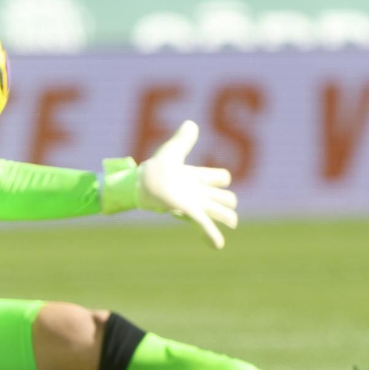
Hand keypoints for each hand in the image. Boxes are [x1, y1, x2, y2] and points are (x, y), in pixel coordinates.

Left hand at [137, 121, 238, 249]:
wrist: (140, 185)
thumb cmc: (153, 170)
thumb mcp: (171, 151)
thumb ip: (183, 139)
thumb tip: (191, 123)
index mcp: (197, 177)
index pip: (222, 177)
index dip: (220, 178)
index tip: (210, 178)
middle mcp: (199, 193)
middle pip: (226, 198)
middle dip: (227, 201)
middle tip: (220, 203)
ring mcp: (196, 205)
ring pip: (222, 212)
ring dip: (227, 218)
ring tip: (229, 222)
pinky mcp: (190, 214)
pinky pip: (206, 227)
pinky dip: (212, 237)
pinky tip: (217, 246)